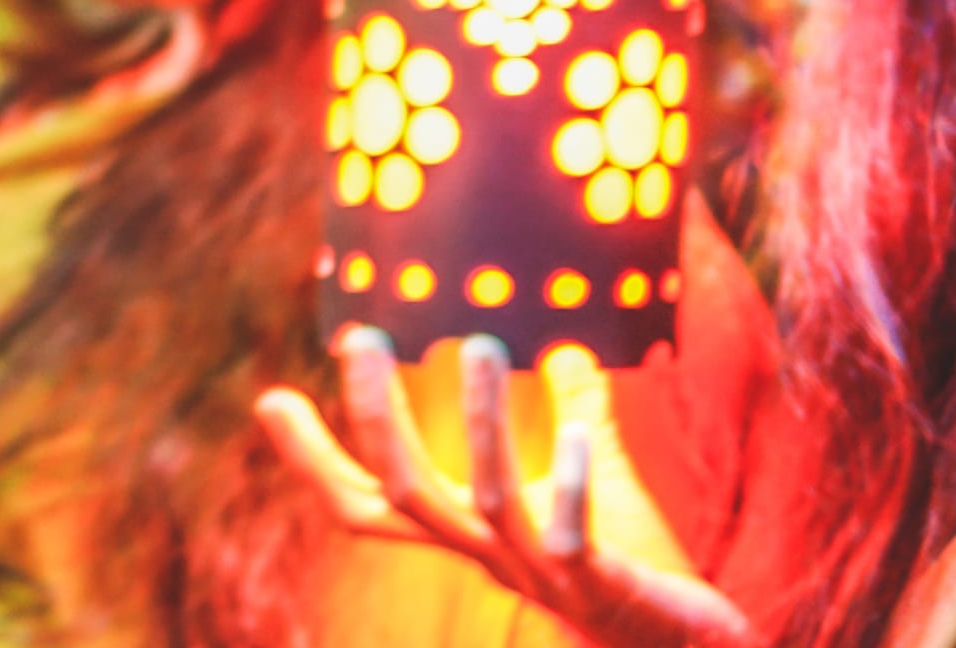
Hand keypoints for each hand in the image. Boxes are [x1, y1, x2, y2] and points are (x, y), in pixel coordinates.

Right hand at [254, 328, 754, 647]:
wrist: (683, 645)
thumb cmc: (629, 565)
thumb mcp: (593, 483)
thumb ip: (577, 414)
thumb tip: (567, 343)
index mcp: (468, 534)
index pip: (365, 504)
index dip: (313, 460)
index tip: (273, 399)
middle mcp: (487, 556)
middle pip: (404, 495)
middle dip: (377, 418)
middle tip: (363, 339)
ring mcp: (538, 574)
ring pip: (484, 501)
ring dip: (479, 423)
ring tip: (482, 345)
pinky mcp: (596, 586)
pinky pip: (568, 538)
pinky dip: (567, 485)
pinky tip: (574, 432)